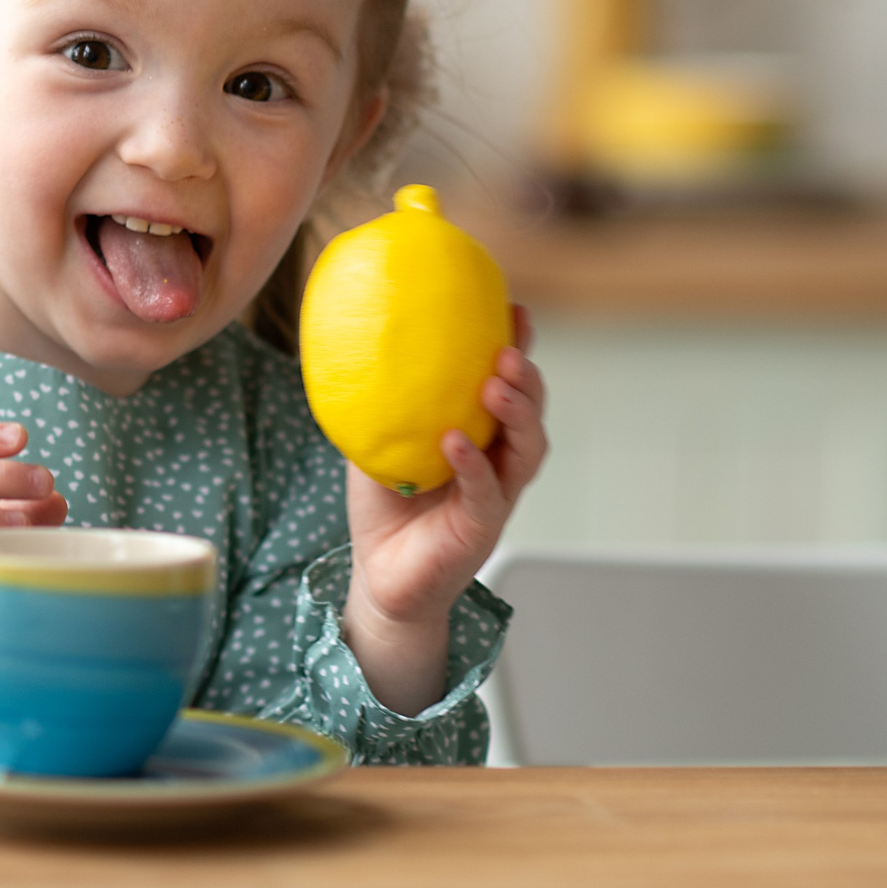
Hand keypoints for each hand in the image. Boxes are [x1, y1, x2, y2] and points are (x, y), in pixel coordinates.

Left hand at [341, 307, 549, 715]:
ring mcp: (496, 494)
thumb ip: (378, 402)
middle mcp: (499, 460)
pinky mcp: (482, 528)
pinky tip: (456, 441)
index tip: (514, 311)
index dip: (518, 348)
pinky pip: (487, 492)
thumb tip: (354, 340)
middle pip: (532, 413)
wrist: (380, 576)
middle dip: (527, 379)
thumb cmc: (384, 506)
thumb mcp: (376, 442)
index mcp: (482, 434)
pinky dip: (474, 464)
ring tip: (495, 387)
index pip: (508, 385)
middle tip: (507, 352)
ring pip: (527, 450)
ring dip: (516, 414)